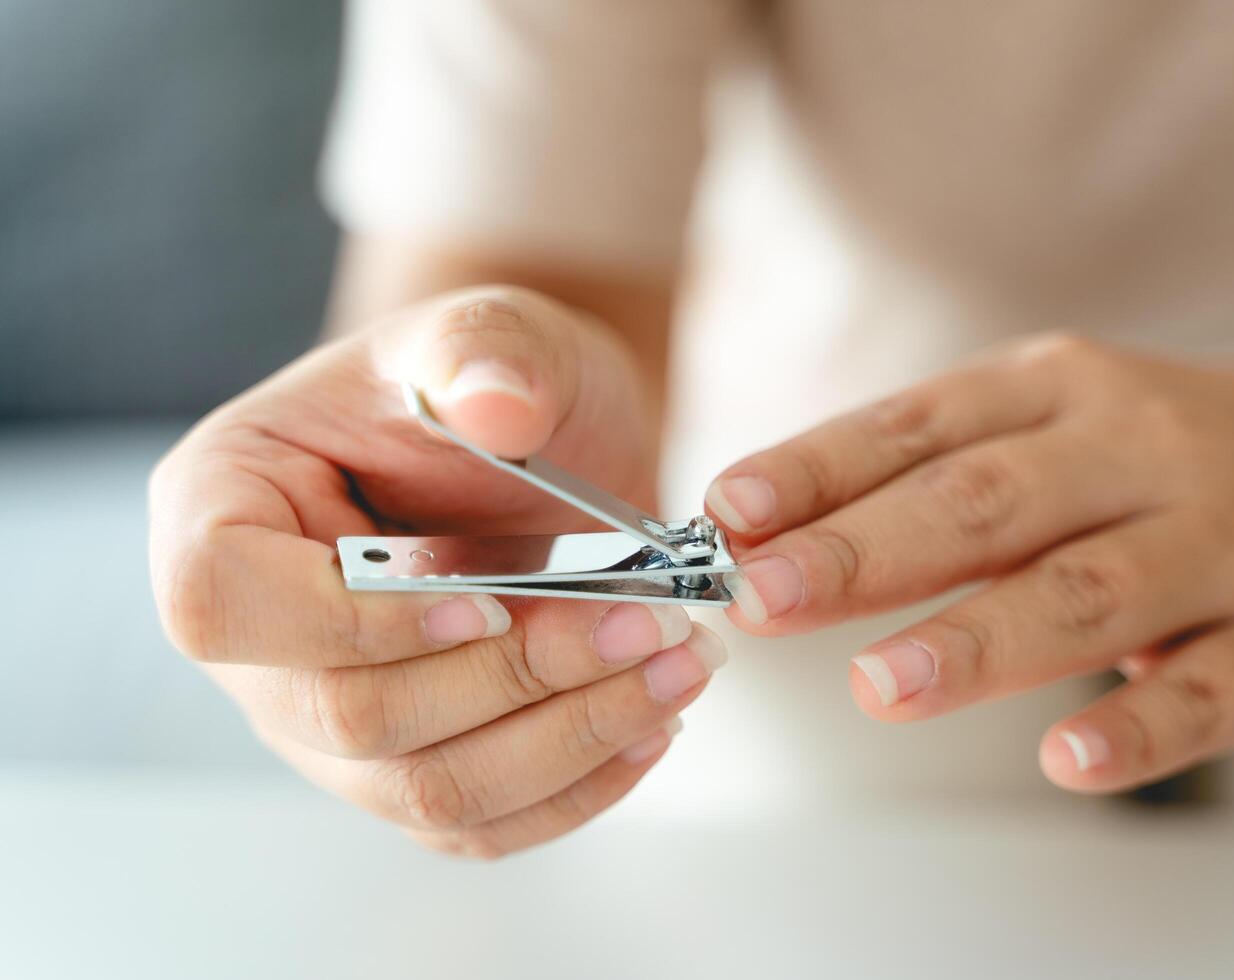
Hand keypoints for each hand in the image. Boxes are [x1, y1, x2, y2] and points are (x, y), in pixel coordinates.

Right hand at [149, 286, 725, 857]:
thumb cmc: (490, 378)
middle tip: (649, 626)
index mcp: (225, 509)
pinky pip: (478, 820)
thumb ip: (485, 352)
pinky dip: (574, 785)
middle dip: (515, 681)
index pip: (227, 604)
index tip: (487, 603)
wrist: (541, 438)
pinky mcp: (410, 762)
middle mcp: (261, 638)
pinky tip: (650, 722)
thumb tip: (497, 405)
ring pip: (425, 789)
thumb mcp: (490, 332)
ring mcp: (328, 717)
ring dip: (566, 740)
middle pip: (351, 719)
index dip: (354, 623)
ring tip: (678, 669)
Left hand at [704, 335, 1233, 791]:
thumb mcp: (1045, 429)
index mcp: (1061, 386)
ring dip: (979, 641)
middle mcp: (1143, 449)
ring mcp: (1226, 541)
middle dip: (868, 551)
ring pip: (1091, 591)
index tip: (728, 513)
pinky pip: (1212, 692)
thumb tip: (761, 534)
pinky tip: (1068, 761)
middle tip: (764, 596)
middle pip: (991, 502)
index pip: (920, 425)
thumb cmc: (1151, 458)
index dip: (819, 469)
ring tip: (880, 685)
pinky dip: (1138, 729)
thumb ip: (919, 479)